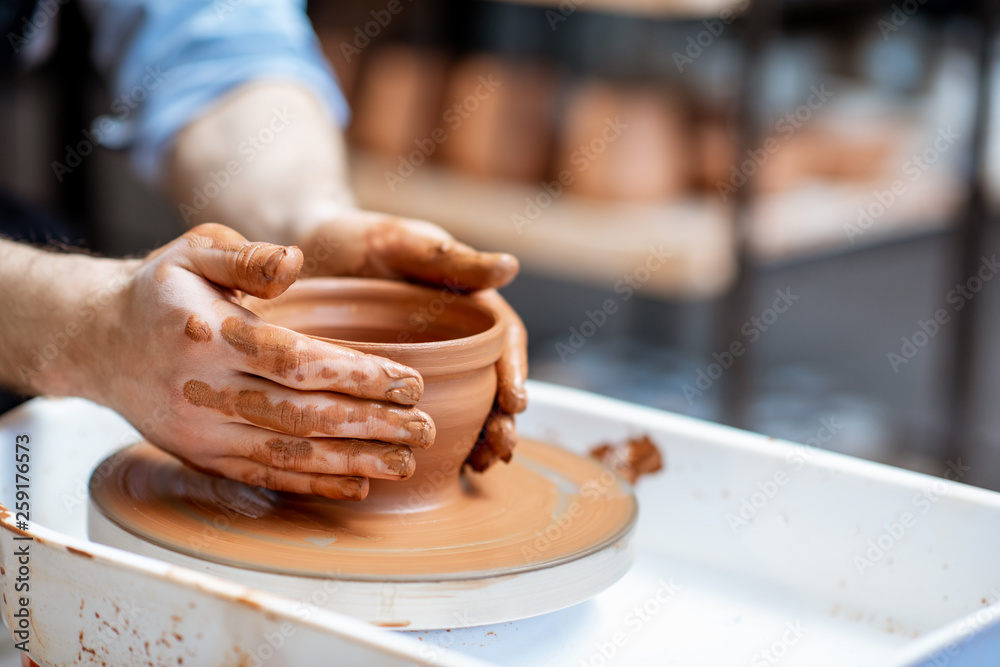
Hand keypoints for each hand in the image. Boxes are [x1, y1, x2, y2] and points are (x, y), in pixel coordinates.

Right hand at [89, 223, 435, 499]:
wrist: (97, 343)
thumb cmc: (159, 291)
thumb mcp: (194, 251)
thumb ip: (247, 258)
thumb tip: (295, 261)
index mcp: (210, 335)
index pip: (296, 361)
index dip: (357, 375)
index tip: (411, 382)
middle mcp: (204, 390)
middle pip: (301, 415)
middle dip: (370, 425)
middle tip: (424, 430)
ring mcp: (202, 431)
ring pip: (287, 453)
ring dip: (351, 462)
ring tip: (405, 464)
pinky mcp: (201, 457)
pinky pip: (262, 476)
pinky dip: (311, 485)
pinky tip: (355, 485)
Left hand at [297, 210, 527, 470]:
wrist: (306, 252)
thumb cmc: (360, 239)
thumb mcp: (405, 243)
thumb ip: (452, 260)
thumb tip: (510, 266)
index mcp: (467, 305)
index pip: (505, 341)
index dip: (515, 371)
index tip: (515, 401)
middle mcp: (453, 341)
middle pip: (492, 385)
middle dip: (503, 419)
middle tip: (501, 446)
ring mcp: (425, 368)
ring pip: (464, 410)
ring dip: (479, 440)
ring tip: (481, 465)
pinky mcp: (390, 390)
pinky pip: (415, 420)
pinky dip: (433, 446)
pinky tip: (436, 469)